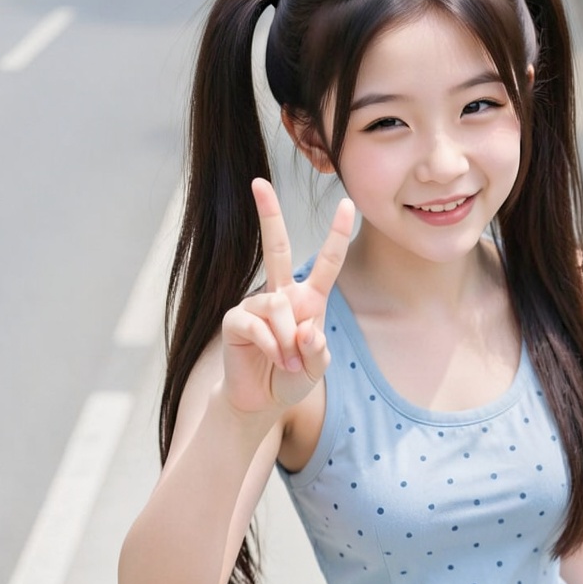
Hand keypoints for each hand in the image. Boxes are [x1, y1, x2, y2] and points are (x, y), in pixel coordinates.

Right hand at [221, 178, 353, 412]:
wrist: (260, 400)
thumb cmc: (290, 378)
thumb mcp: (316, 368)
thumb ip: (318, 351)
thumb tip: (305, 330)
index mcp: (308, 300)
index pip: (327, 263)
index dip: (337, 234)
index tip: (347, 204)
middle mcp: (281, 295)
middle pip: (276, 247)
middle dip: (268, 214)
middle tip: (258, 183)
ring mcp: (256, 305)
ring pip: (278, 307)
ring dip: (287, 340)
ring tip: (288, 362)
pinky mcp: (236, 321)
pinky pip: (257, 325)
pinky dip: (272, 347)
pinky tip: (274, 360)